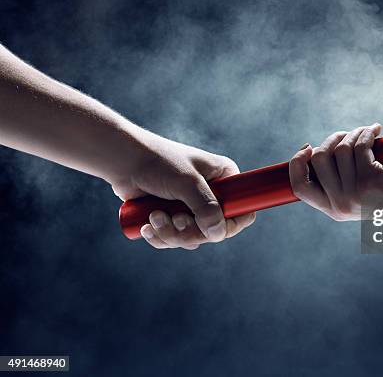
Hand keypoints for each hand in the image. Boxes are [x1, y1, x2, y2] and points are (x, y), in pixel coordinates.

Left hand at [110, 132, 254, 249]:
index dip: (231, 224)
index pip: (243, 209)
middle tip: (174, 220)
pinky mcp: (173, 216)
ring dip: (171, 234)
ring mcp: (192, 206)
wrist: (123, 160)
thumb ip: (205, 207)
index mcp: (224, 177)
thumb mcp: (187, 183)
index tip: (211, 229)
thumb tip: (218, 234)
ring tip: (153, 218)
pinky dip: (161, 236)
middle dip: (190, 231)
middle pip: (215, 229)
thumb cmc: (157, 162)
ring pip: (193, 237)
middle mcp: (212, 193)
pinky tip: (146, 225)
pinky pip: (175, 238)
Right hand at [289, 124, 382, 220]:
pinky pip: (359, 145)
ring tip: (367, 132)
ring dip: (352, 133)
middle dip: (331, 139)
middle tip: (348, 135)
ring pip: (339, 149)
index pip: (300, 186)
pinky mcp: (371, 178)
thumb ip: (338, 184)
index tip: (307, 147)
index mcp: (334, 211)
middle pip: (318, 160)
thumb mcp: (359, 195)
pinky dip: (367, 132)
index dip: (297, 162)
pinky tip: (376, 130)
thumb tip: (314, 156)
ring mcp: (355, 193)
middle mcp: (341, 205)